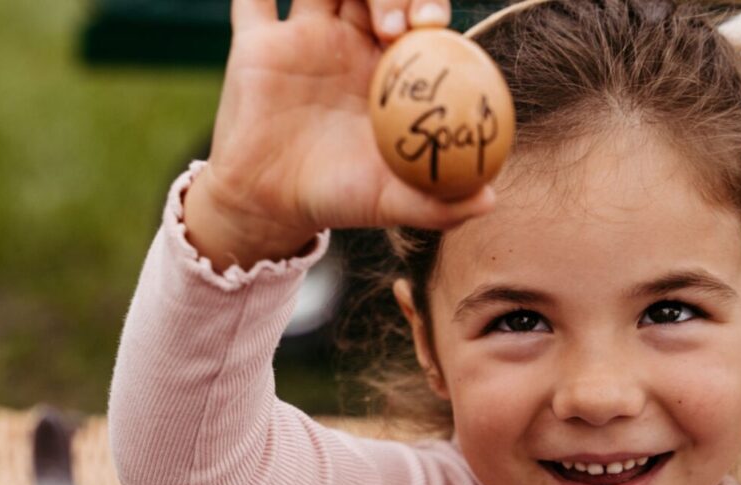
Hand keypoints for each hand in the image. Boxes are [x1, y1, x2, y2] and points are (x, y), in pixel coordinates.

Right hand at [184, 0, 494, 268]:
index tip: (432, 23)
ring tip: (367, 18)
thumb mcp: (390, 203)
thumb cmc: (335, 199)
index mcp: (386, 67)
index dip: (427, 6)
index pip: (416, 15)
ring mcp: (300, 37)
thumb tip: (489, 200)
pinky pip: (251, 1)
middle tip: (397, 26)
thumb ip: (439, 202)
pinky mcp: (255, 44)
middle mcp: (346, 42)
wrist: (269, 207)